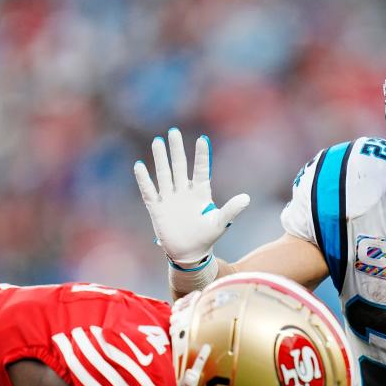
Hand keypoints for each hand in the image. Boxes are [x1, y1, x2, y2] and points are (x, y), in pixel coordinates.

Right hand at [134, 128, 249, 265]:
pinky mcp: (157, 208)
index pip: (200, 170)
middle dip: (176, 149)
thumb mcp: (219, 223)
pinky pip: (149, 191)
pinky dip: (144, 180)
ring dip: (161, 159)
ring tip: (158, 141)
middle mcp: (183, 192)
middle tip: (173, 131)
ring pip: (164, 174)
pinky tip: (139, 166)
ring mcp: (169, 199)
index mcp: (200, 193)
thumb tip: (247, 198)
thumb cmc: (206, 237)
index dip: (201, 155)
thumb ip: (231, 210)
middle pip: (179, 166)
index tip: (202, 139)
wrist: (189, 253)